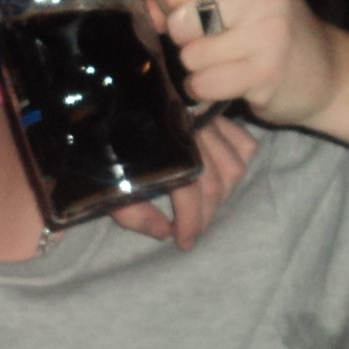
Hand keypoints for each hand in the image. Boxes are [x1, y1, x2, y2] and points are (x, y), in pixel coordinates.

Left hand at [107, 115, 258, 248]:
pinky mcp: (215, 112)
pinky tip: (223, 174)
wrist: (106, 105)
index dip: (191, 222)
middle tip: (193, 230)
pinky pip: (244, 143)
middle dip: (206, 215)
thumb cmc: (105, 145)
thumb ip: (133, 212)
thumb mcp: (110, 184)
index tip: (185, 243)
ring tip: (205, 206)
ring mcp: (204, 119)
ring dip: (224, 194)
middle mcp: (188, 131)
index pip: (189, 191)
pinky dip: (240, 161)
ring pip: (234, 166)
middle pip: (214, 183)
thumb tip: (164, 233)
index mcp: (160, 148)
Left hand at [153, 0, 338, 126]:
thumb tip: (146, 10)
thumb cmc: (270, 31)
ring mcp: (268, 31)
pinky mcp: (266, 71)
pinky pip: (204, 84)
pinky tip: (232, 82)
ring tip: (229, 63)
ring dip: (200, 69)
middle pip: (178, 21)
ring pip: (190, 57)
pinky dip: (208, 89)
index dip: (171, 5)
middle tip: (217, 43)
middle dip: (186, 40)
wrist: (326, 71)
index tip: (193, 15)